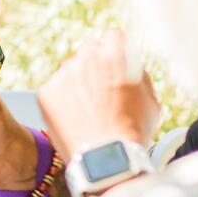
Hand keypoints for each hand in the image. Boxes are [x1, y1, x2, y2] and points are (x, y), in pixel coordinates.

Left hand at [38, 30, 160, 160]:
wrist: (105, 159)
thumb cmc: (134, 133)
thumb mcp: (151, 101)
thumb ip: (140, 77)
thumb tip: (133, 68)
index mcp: (116, 55)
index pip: (114, 38)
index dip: (116, 52)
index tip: (115, 63)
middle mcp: (86, 57)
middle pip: (89, 51)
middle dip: (95, 66)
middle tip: (100, 90)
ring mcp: (63, 73)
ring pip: (70, 70)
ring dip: (77, 82)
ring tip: (88, 110)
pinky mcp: (46, 91)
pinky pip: (55, 89)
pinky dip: (62, 101)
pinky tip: (74, 118)